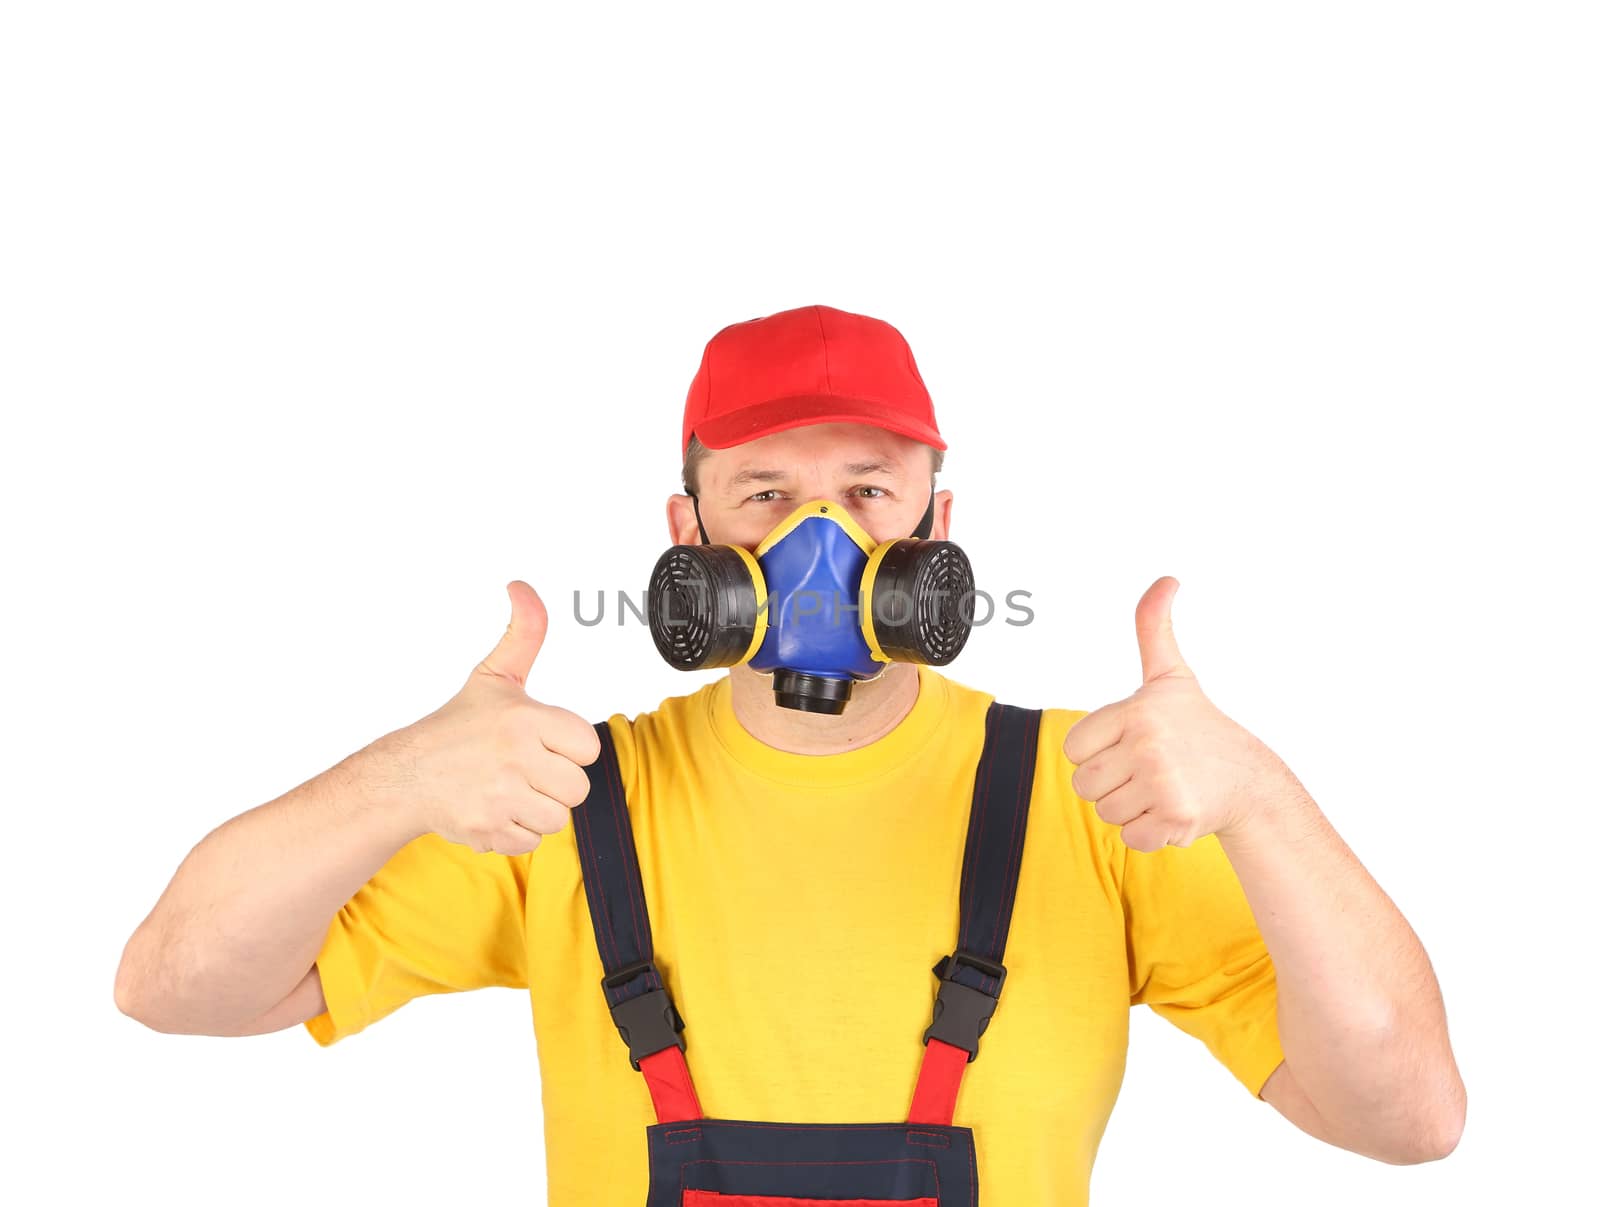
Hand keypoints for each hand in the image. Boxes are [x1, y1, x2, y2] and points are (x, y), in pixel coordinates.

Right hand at [370, 581, 601, 854]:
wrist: (405, 776)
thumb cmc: (457, 727)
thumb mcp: (494, 675)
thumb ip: (524, 632)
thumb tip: (522, 587)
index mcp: (525, 718)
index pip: (588, 746)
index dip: (569, 746)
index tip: (542, 741)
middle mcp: (515, 757)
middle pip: (578, 788)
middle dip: (554, 782)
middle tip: (524, 768)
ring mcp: (500, 797)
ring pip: (558, 818)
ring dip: (537, 809)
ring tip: (509, 789)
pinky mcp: (488, 829)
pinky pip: (531, 842)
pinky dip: (516, 832)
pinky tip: (494, 809)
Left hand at [1063, 576, 1286, 851]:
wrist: (1248, 780)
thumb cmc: (1197, 726)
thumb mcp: (1170, 675)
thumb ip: (1153, 627)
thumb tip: (1167, 580)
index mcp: (1136, 710)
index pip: (1073, 748)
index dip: (1099, 750)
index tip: (1132, 742)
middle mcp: (1148, 745)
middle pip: (1084, 784)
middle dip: (1111, 782)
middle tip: (1149, 769)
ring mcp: (1163, 785)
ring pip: (1105, 812)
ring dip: (1130, 807)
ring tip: (1163, 786)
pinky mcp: (1175, 821)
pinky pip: (1129, 838)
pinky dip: (1148, 833)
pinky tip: (1174, 809)